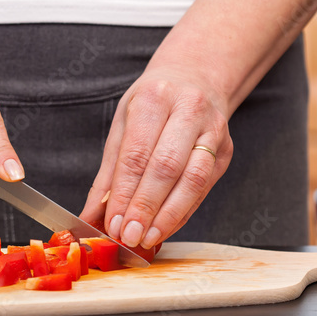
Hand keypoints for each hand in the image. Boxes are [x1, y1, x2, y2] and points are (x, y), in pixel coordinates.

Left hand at [80, 66, 231, 248]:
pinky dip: (183, 213)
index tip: (112, 223)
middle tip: (129, 235)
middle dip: (145, 207)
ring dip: (169, 215)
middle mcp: (189, 110)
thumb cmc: (153, 103)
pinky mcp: (225, 150)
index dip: (124, 193)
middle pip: (166, 167)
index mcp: (155, 98)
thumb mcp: (123, 125)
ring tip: (148, 238)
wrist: (195, 77)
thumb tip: (90, 216)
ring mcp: (212, 131)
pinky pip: (204, 188)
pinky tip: (166, 228)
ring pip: (193, 180)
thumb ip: (108, 174)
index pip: (137, 154)